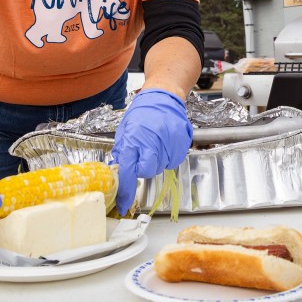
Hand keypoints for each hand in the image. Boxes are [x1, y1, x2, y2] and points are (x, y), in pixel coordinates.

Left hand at [111, 89, 191, 214]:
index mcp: (133, 138)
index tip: (123, 205)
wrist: (163, 96)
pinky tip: (165, 142)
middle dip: (143, 167)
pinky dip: (168, 156)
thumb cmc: (142, 111)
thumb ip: (123, 151)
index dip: (125, 191)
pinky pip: (173, 160)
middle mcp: (152, 142)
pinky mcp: (181, 142)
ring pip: (161, 167)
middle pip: (147, 171)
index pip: (128, 172)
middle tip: (143, 153)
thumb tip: (120, 172)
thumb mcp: (125, 129)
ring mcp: (169, 142)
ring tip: (155, 142)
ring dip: (157, 160)